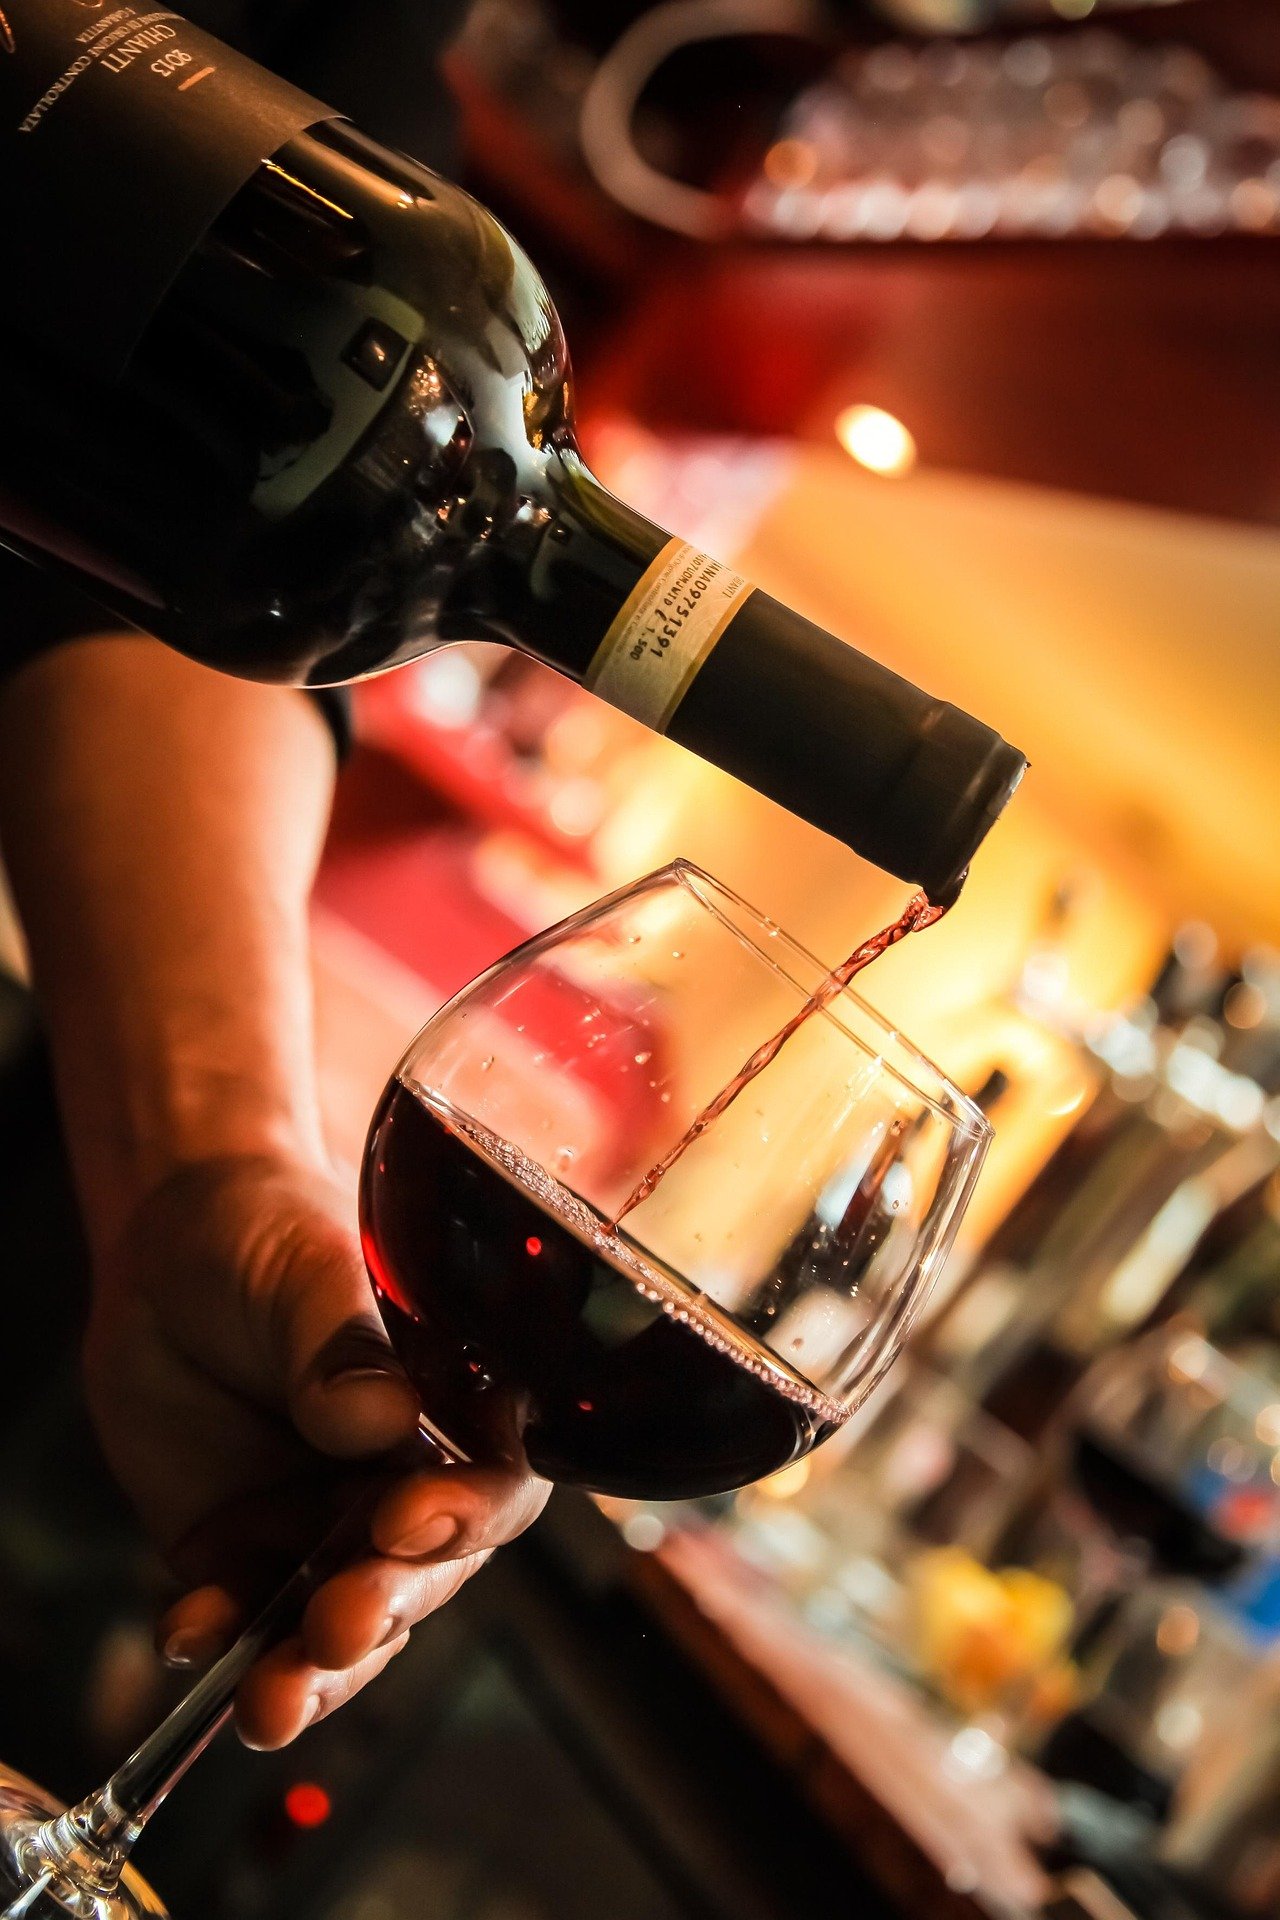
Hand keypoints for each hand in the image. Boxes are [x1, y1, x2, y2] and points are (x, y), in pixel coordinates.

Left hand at [84, 1152, 547, 1749]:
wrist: (166, 1248)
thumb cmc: (265, 1231)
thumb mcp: (304, 1269)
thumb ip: (339, 1343)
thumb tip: (375, 1414)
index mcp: (461, 1413)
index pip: (492, 1486)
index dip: (463, 1515)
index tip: (406, 1520)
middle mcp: (405, 1485)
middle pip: (416, 1578)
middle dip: (380, 1611)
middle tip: (337, 1626)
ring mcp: (323, 1530)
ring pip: (335, 1625)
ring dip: (307, 1672)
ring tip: (269, 1703)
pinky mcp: (242, 1555)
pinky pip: (239, 1617)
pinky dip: (217, 1640)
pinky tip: (189, 1636)